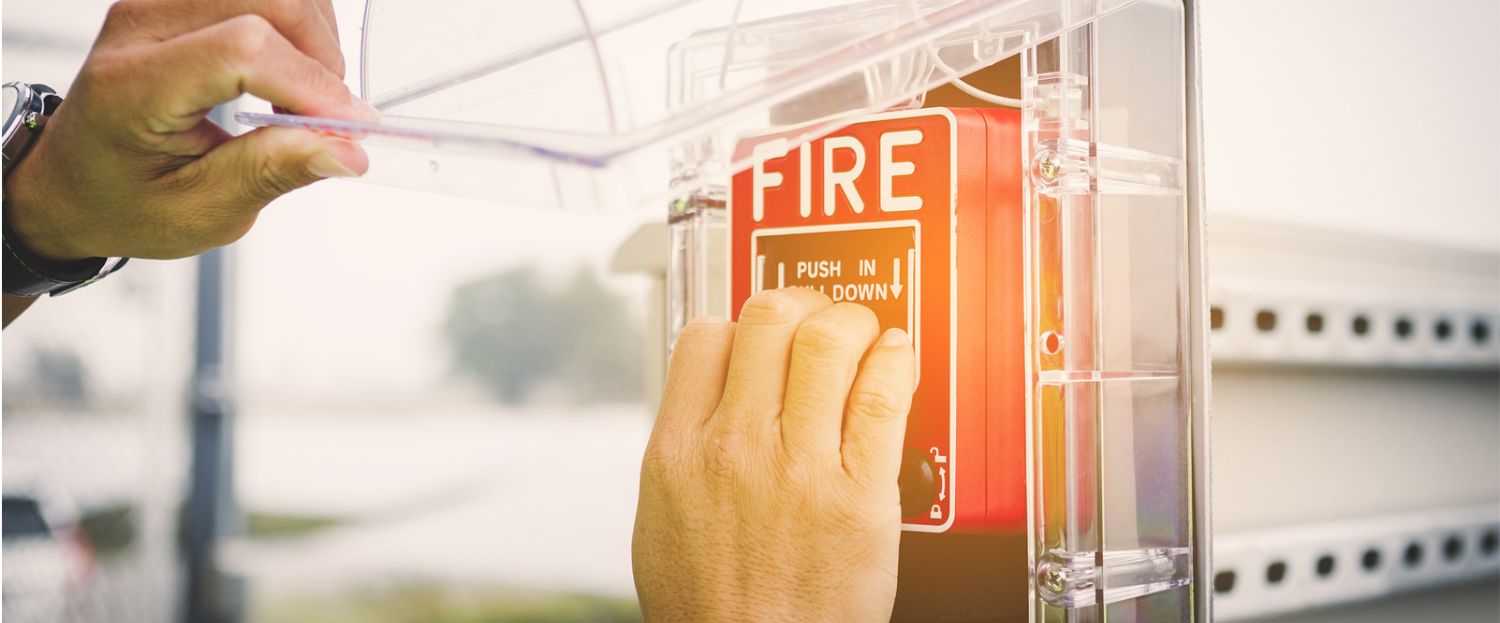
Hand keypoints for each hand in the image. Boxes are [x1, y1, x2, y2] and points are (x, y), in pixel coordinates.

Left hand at [4, 0, 376, 261]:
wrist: (79, 178)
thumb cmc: (127, 197)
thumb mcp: (200, 211)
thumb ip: (272, 171)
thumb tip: (345, 149)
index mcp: (132, 87)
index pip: (243, 49)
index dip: (311, 85)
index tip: (345, 131)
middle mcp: (143, 25)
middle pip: (269, 2)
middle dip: (321, 60)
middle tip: (323, 119)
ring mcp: (163, 2)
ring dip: (313, 42)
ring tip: (300, 99)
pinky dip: (299, 28)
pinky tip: (289, 71)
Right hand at [633, 288, 916, 621]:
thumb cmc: (710, 609)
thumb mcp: (663, 518)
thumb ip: (685, 447)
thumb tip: (708, 397)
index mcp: (677, 451)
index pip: (706, 336)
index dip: (740, 322)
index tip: (763, 333)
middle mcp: (734, 446)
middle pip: (769, 320)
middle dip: (802, 305)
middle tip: (821, 320)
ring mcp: (798, 466)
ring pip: (828, 340)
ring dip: (854, 322)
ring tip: (864, 336)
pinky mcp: (859, 493)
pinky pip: (882, 395)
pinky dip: (896, 360)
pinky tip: (897, 359)